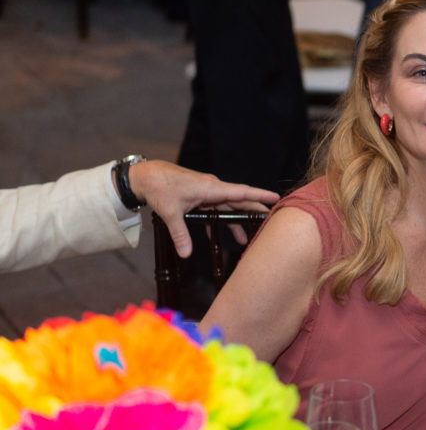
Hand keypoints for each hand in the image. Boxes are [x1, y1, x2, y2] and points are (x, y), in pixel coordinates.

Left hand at [128, 160, 279, 257]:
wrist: (146, 176)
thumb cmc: (160, 187)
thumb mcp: (171, 213)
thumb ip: (181, 234)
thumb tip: (186, 254)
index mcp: (212, 188)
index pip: (242, 193)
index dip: (260, 196)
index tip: (276, 198)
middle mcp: (213, 188)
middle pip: (239, 201)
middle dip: (254, 211)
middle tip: (270, 220)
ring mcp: (207, 192)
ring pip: (227, 207)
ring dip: (235, 222)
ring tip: (244, 238)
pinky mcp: (199, 196)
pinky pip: (214, 209)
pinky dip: (217, 221)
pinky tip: (215, 235)